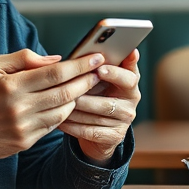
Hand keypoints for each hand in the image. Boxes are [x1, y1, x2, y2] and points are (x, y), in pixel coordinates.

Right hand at [0, 49, 104, 167]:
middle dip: (87, 81)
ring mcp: (24, 127)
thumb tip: (55, 60)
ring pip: (64, 111)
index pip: (54, 73)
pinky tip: (69, 103)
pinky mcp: (27, 141)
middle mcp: (19, 107)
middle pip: (65, 92)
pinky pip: (54, 125)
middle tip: (99, 72)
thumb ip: (23, 58)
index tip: (95, 58)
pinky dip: (65, 113)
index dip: (79, 65)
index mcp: (11, 85)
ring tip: (87, 86)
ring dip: (79, 98)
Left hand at [59, 49, 140, 164]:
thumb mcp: (102, 78)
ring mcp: (123, 122)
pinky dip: (72, 125)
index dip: (115, 73)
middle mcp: (130, 103)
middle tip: (68, 89)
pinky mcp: (113, 136)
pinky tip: (59, 120)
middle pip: (107, 101)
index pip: (129, 78)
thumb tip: (92, 51)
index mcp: (130, 84)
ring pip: (95, 116)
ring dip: (74, 111)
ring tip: (57, 104)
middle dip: (85, 96)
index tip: (100, 68)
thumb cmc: (98, 94)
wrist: (102, 128)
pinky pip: (89, 131)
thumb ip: (100, 65)